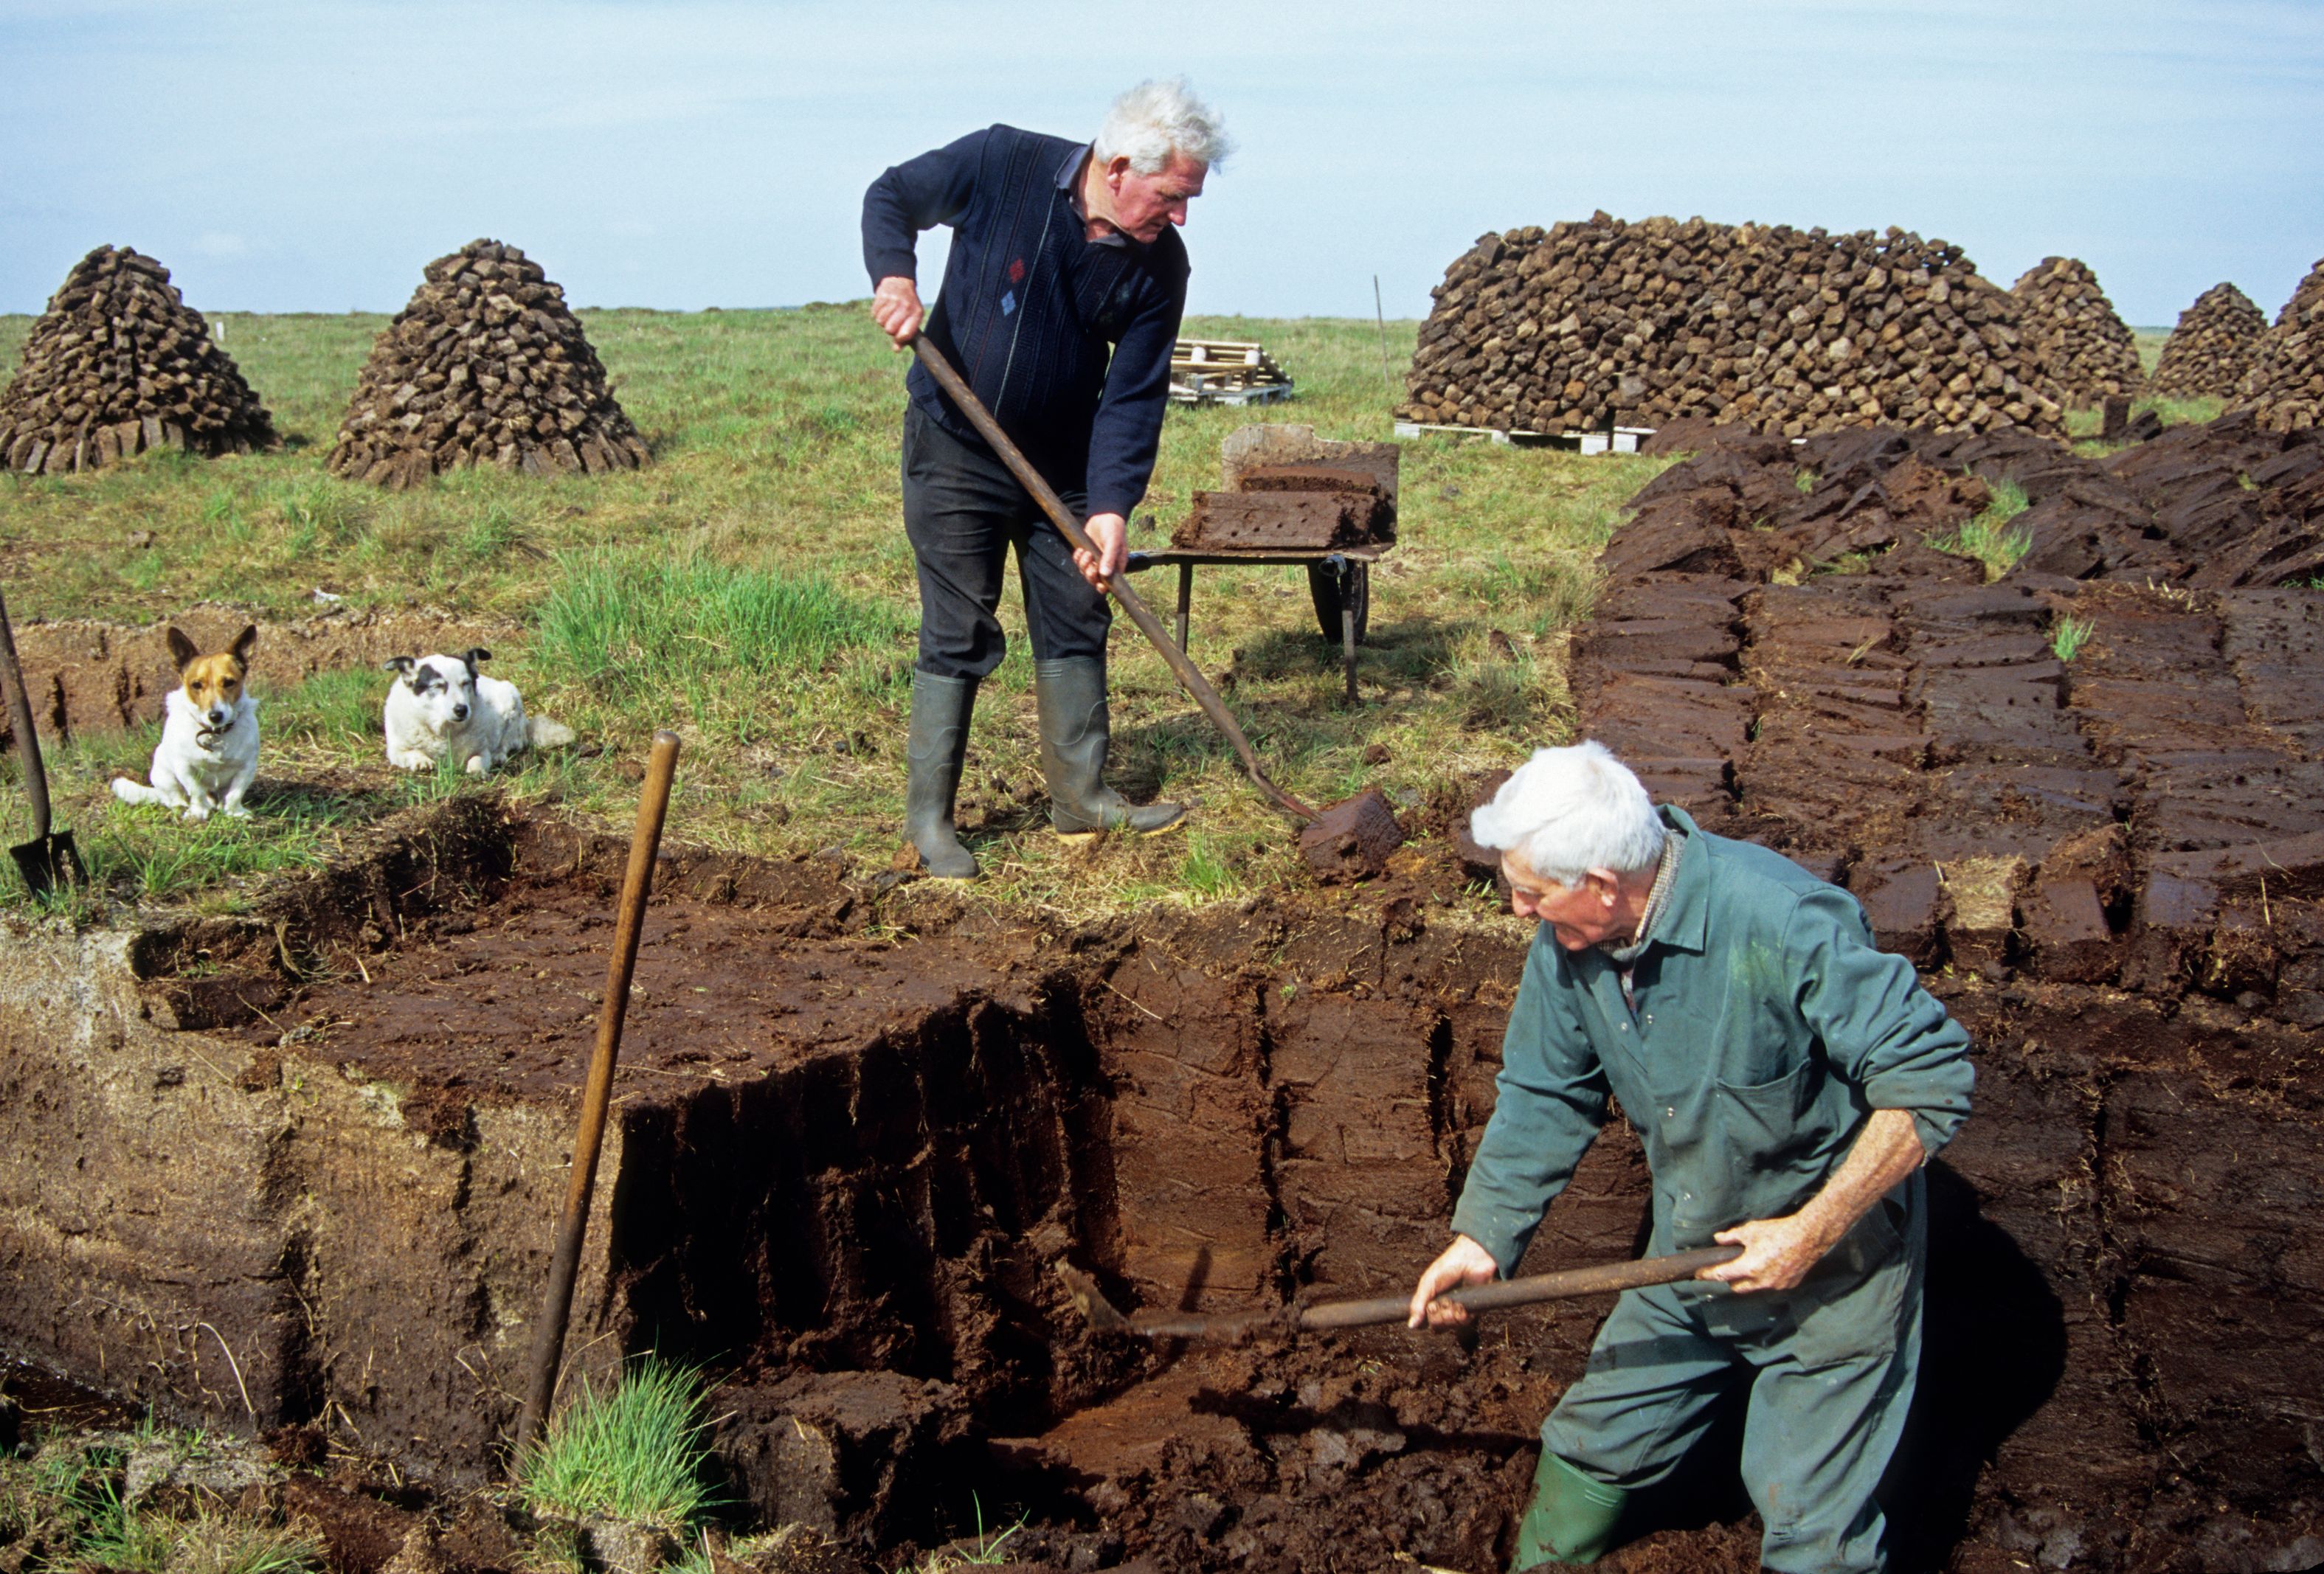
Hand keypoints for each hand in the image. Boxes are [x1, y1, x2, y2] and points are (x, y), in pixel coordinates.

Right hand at [872, 276, 922, 347]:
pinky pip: (874, 313)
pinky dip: (877, 313)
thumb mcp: (912, 318)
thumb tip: (896, 350)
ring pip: (880, 322)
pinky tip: (883, 306)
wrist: (899, 281)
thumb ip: (906, 336)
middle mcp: (906, 306)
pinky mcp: (882, 296)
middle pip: (890, 330)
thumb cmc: (907, 306)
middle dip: (889, 329)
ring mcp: (893, 300)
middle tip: (893, 322)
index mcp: (916, 313)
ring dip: (883, 320)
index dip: (900, 339)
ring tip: (889, 312)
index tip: (898, 337)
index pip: (906, 334)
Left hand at [1074, 512, 1128, 589]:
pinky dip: (1077, 558)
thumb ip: (1109, 558)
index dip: (1103, 587)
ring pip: (1085, 572)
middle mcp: (1106, 565)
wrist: (1104, 514)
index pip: (1110, 583)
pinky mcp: (1086, 554)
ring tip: (1085, 552)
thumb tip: (1105, 574)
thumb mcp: (1113, 542)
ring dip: (1083, 565)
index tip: (1099, 584)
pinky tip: (1080, 550)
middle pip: (1095, 580)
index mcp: (1117, 565)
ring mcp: (1095, 560)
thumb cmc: (1113, 528)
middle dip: (1090, 574)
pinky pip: (1079, 563)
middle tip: (1090, 563)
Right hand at [1407, 1235, 1499, 1327]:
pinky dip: (1461, 1316)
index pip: (1427, 1320)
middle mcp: (1445, 1306)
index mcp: (1433, 1300)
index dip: (1427, 1318)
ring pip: (1451, 1325)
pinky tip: (1460, 1305)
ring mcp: (1459, 1308)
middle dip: (1438, 1317)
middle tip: (1440, 1304)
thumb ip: (1418, 1304)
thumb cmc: (1448, 1266)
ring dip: (1450, 1316)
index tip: (1430, 1307)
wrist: (1470, 1259)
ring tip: (1451, 1303)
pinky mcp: (1473, 1308)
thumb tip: (1410, 1325)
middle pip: (1438, 1326)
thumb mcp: (1428, 1283)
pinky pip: (1465, 1322)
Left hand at [1705, 1213, 1838, 1293]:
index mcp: (1748, 1267)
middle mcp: (1760, 1281)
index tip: (1699, 1274)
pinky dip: (1765, 1280)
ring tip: (1749, 1267)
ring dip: (1748, 1281)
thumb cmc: (1778, 1232)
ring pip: (1753, 1289)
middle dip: (1730, 1280)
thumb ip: (1732, 1237)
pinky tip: (1768, 1268)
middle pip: (1737, 1287)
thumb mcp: (1751, 1230)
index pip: (1721, 1275)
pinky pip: (1770, 1286)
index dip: (1708, 1275)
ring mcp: (1775, 1286)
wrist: (1807, 1237)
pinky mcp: (1787, 1286)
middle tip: (1730, 1267)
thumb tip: (1718, 1239)